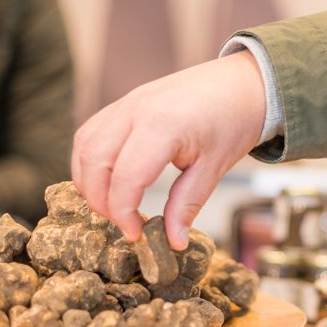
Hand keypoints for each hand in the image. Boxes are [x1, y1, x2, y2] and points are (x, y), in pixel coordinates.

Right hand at [71, 51, 265, 248]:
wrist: (242, 84)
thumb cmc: (233, 121)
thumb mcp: (214, 168)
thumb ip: (187, 205)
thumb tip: (173, 242)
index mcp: (162, 126)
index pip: (125, 178)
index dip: (123, 213)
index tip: (136, 235)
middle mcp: (136, 109)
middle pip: (94, 162)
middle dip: (100, 201)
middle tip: (122, 224)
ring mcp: (127, 102)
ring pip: (85, 145)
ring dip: (89, 181)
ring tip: (112, 207)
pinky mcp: (125, 102)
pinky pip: (92, 132)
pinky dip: (90, 160)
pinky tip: (108, 181)